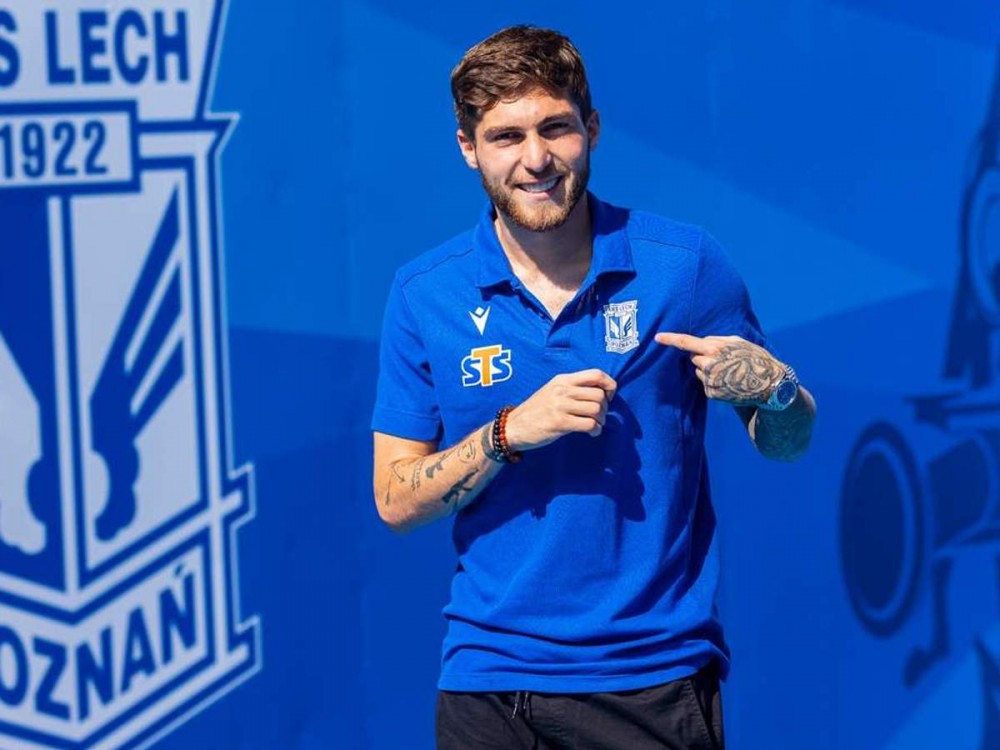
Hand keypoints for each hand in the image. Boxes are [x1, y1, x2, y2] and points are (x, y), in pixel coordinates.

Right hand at [505, 369, 616, 451]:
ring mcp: (560, 406)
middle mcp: (562, 390)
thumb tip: (600, 393)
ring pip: (596, 409)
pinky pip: (589, 424)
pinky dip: (596, 430)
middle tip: (599, 416)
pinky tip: (592, 433)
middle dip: (605, 408)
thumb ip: (572, 388)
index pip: (596, 374)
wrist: (513, 426)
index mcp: (562, 379)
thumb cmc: (536, 410)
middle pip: (599, 394)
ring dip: (601, 420)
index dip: (609, 385)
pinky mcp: (559, 423)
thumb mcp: (552, 390)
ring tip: (595, 425)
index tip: (608, 397)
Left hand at [655, 332, 782, 404]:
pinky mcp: (711, 393)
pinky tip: (729, 381)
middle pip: (694, 358)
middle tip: (723, 360)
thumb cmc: (755, 359)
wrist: (769, 385)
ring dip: (709, 370)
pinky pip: (706, 383)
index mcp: (715, 349)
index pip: (687, 342)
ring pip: (700, 371)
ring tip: (729, 371)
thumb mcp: (738, 342)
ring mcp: (709, 380)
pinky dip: (714, 382)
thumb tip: (701, 342)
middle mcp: (709, 365)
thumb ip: (717, 340)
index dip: (671, 339)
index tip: (657, 337)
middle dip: (703, 357)